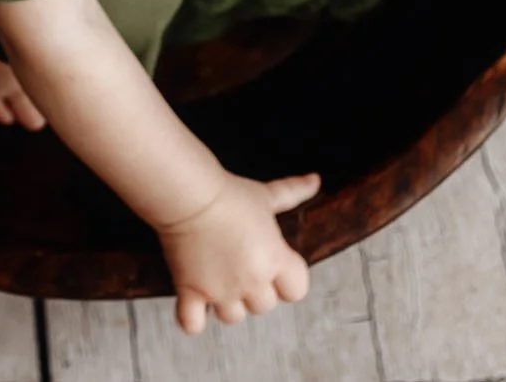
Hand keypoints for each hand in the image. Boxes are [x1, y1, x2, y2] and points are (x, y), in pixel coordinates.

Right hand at [156, 171, 319, 332]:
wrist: (190, 195)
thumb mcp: (266, 195)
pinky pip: (193, 324)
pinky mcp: (191, 292)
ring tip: (218, 280)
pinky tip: (195, 303)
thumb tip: (315, 180)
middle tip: (241, 267)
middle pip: (264, 306)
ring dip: (227, 303)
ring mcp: (221, 290)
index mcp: (275, 259)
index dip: (287, 281)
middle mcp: (251, 280)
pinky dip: (193, 319)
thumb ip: (293, 192)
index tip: (274, 267)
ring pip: (233, 317)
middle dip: (255, 291)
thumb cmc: (229, 194)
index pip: (297, 291)